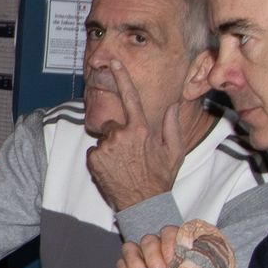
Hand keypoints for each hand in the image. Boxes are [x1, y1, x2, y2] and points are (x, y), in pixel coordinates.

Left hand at [85, 60, 191, 211]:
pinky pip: (95, 152)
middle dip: (120, 134)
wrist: (142, 204)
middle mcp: (121, 135)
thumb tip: (173, 103)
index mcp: (141, 129)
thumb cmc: (160, 178)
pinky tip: (114, 170)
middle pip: (114, 124)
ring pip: (105, 139)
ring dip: (111, 148)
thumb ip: (173, 124)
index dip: (121, 77)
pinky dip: (101, 159)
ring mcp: (105, 147)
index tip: (113, 62)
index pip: (130, 97)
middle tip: (132, 154)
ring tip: (124, 165)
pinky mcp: (93, 159)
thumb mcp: (174, 151)